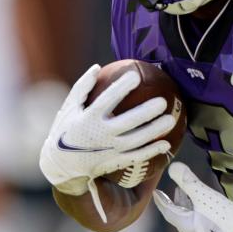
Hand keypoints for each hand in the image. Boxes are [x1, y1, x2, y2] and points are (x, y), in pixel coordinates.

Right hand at [39, 64, 174, 196]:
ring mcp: (109, 150)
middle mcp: (100, 134)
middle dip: (146, 112)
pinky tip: (166, 144)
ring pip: (136, 141)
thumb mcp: (69, 107)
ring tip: (170, 120)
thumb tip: (96, 67)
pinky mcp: (114, 162)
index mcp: (89, 118)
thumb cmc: (66, 129)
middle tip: (163, 102)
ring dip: (154, 131)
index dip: (121, 87)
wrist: (61, 164)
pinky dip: (151, 151)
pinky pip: (136, 157)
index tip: (135, 75)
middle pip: (127, 122)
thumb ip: (82, 87)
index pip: (107, 100)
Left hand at [153, 163, 232, 231]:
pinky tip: (212, 220)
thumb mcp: (207, 197)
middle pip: (181, 219)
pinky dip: (203, 223)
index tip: (157, 193)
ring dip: (192, 214)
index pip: (168, 211)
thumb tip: (173, 167)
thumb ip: (189, 182)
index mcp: (185, 227)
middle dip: (180, 205)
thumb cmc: (227, 220)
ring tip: (195, 203)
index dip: (162, 200)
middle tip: (179, 193)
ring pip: (193, 227)